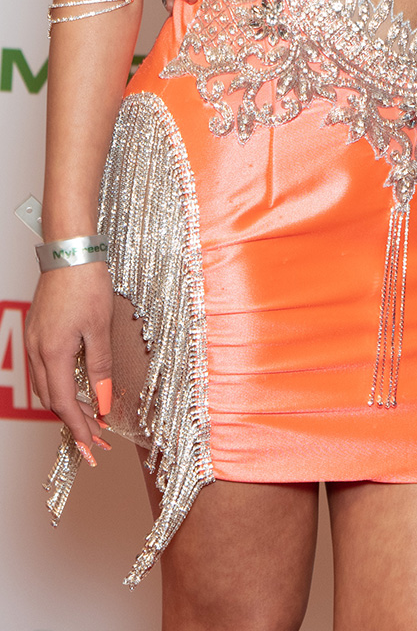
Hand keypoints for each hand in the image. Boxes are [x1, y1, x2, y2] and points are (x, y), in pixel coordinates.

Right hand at [26, 263, 114, 459]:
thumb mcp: (100, 328)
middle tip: (95, 437)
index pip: (64, 403)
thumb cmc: (87, 283)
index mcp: (53, 352)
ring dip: (65, 404)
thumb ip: (101, 367)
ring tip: (89, 416)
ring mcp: (33, 340)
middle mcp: (36, 350)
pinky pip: (43, 368)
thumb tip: (102, 401)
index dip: (78, 426)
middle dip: (73, 421)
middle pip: (51, 399)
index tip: (91, 445)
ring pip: (45, 385)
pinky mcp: (36, 331)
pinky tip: (75, 387)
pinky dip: (58, 385)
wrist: (70, 251)